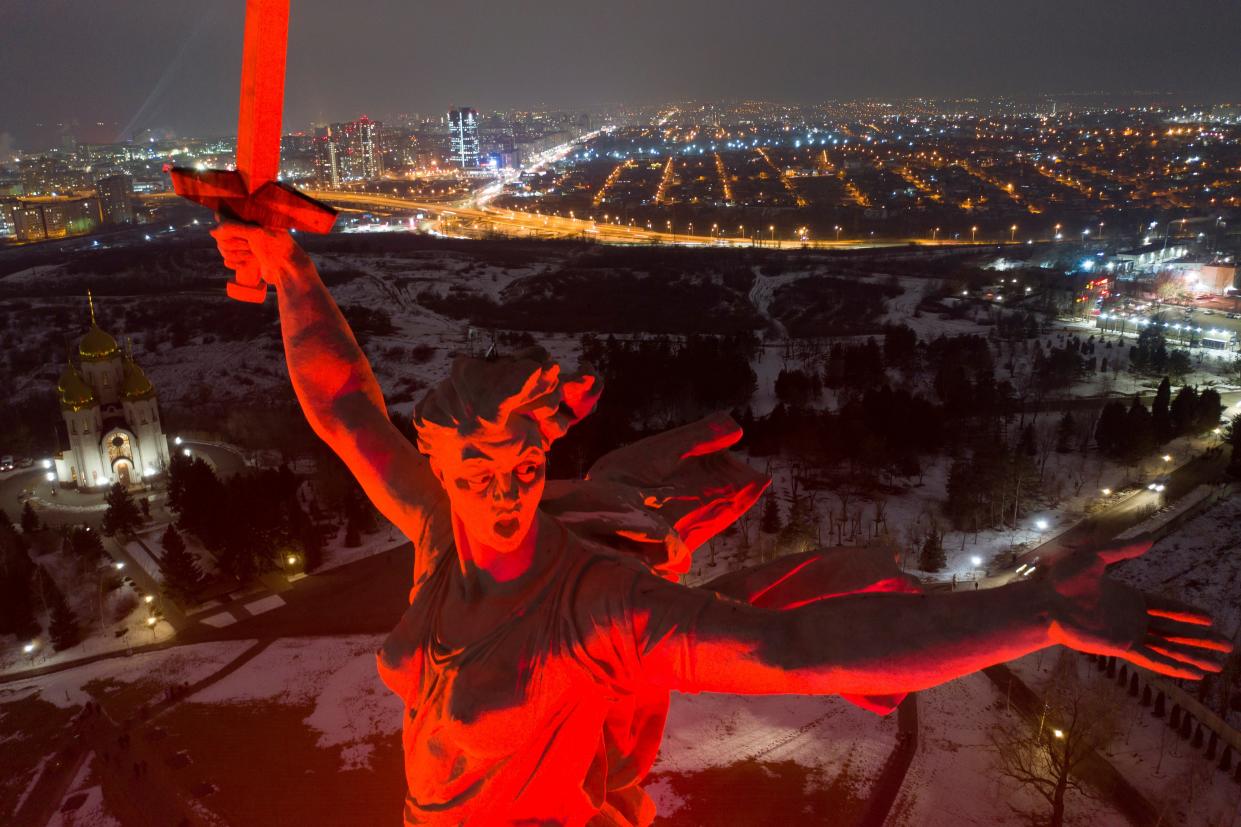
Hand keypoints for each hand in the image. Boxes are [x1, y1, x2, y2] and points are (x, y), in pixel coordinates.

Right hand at [209, 219, 304, 284]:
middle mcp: (244, 229)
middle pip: (220, 236)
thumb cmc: (277, 247)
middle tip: (250, 246)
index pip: (223, 217)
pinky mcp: (244, 258)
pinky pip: (227, 260)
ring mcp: (243, 244)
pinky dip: (235, 264)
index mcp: (248, 218)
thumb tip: (212, 231)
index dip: (226, 227)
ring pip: (223, 249)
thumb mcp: (256, 233)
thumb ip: (233, 227)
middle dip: (234, 244)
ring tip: (253, 256)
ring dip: (236, 255)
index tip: (240, 234)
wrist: (287, 270)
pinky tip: (247, 265)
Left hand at [1044, 538, 1230, 678]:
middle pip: (1174, 630)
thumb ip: (1123, 549)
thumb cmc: (1064, 580)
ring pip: (1170, 647)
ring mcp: (1129, 634)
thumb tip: (1150, 537)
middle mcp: (1132, 619)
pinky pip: (1155, 659)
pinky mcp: (1123, 647)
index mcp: (1129, 599)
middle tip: (1226, 645)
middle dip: (1200, 638)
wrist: (1046, 601)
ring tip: (1219, 663)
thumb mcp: (1097, 557)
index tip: (1210, 618)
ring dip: (1194, 655)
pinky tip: (1194, 673)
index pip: (1166, 608)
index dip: (1187, 613)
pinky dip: (1175, 666)